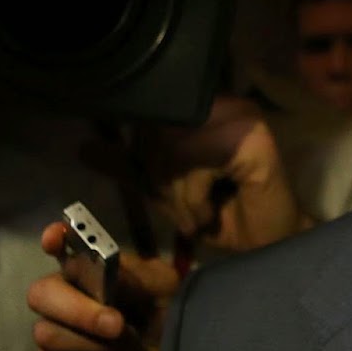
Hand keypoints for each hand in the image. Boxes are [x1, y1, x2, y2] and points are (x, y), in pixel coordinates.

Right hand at [28, 221, 179, 350]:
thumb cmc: (164, 311)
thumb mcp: (161, 288)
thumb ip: (133, 279)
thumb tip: (107, 275)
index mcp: (85, 268)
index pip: (57, 244)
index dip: (52, 240)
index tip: (54, 239)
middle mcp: (62, 295)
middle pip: (41, 295)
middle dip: (80, 312)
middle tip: (117, 324)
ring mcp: (54, 331)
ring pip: (50, 336)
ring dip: (97, 346)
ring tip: (130, 346)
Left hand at [123, 95, 311, 253]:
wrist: (267, 247)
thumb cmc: (222, 217)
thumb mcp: (166, 190)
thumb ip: (130, 167)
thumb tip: (84, 148)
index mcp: (204, 107)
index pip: (149, 117)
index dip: (145, 155)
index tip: (161, 189)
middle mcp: (224, 103)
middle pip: (157, 131)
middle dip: (162, 181)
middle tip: (186, 209)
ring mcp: (242, 118)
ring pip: (174, 148)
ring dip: (179, 196)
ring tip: (199, 215)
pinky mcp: (254, 141)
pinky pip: (197, 165)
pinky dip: (196, 200)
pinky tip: (213, 214)